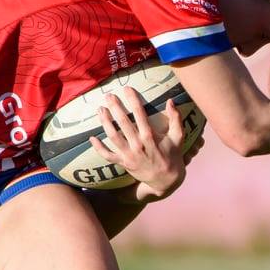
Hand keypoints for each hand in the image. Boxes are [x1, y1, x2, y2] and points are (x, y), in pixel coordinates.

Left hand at [90, 87, 189, 201]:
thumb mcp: (178, 137)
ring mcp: (129, 155)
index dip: (133, 100)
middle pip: (123, 123)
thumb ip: (175, 119)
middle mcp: (138, 145)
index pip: (140, 114)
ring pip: (113, 136)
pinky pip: (108, 156)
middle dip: (115, 107)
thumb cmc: (172, 156)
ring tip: (100, 109)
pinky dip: (99, 148)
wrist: (166, 180)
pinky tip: (91, 138)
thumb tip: (171, 101)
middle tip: (109, 95)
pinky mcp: (124, 163)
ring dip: (105, 122)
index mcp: (150, 137)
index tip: (127, 89)